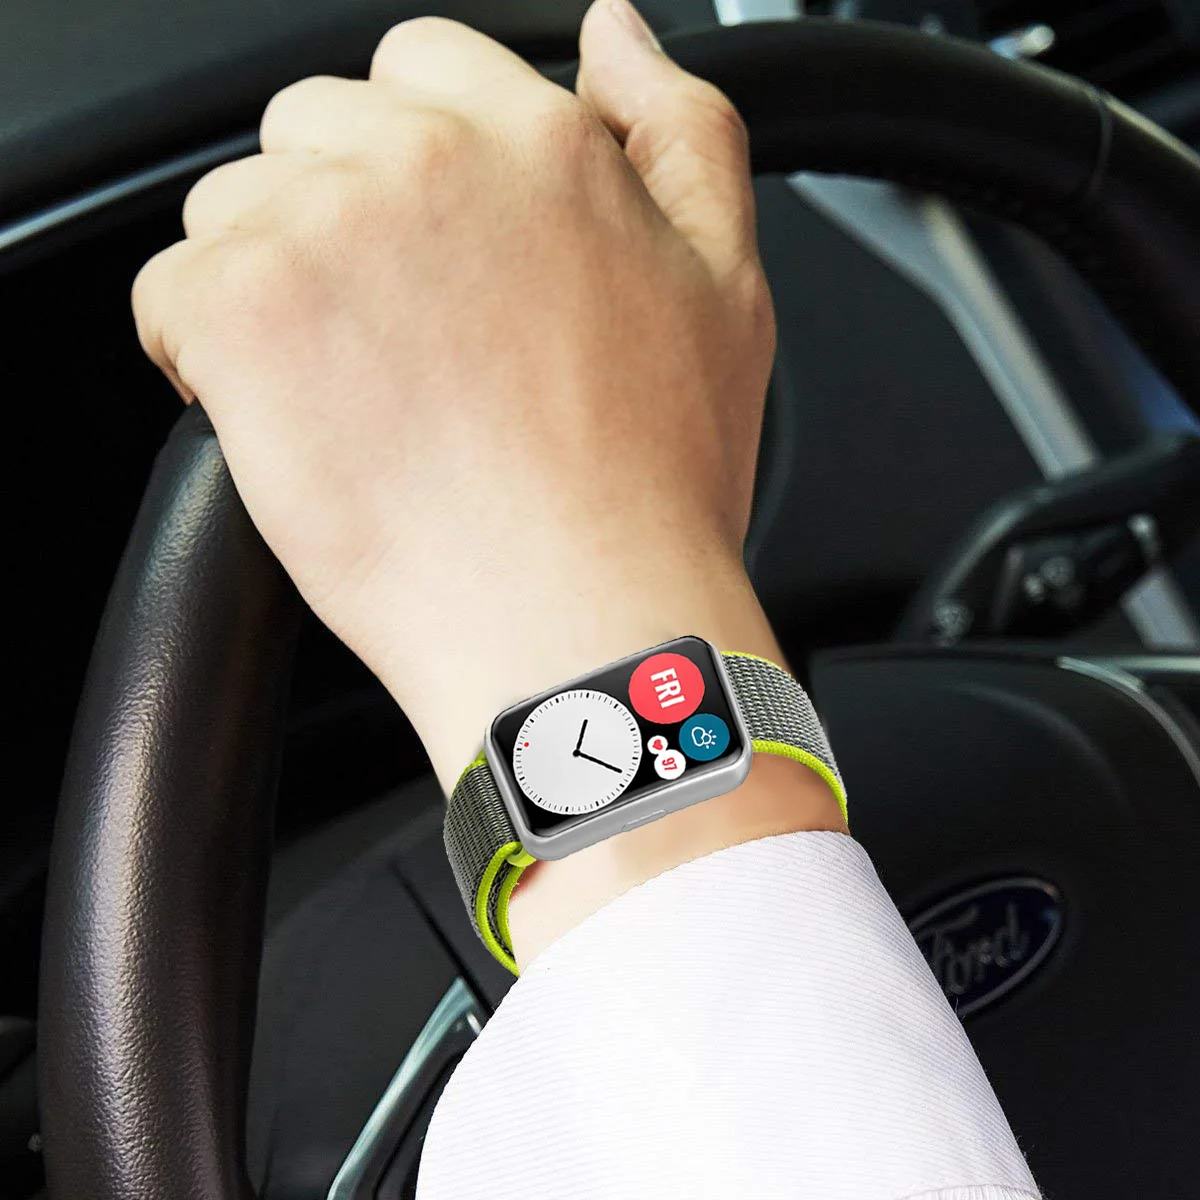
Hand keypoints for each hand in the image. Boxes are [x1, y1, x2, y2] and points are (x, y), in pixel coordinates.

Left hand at [132, 0, 844, 964]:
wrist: (582, 620)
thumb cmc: (653, 485)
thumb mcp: (728, 289)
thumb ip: (681, 130)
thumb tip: (619, 33)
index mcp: (540, 146)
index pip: (422, 69)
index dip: (414, 160)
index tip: (424, 247)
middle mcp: (429, 165)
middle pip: (314, 128)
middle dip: (338, 214)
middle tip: (392, 335)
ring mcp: (328, 232)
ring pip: (236, 206)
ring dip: (272, 283)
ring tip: (348, 390)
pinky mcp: (246, 317)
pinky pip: (171, 290)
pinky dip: (204, 350)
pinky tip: (283, 414)